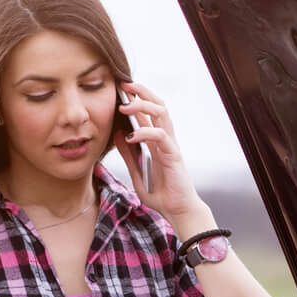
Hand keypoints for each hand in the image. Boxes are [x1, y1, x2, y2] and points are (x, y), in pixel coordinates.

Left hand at [115, 82, 202, 221]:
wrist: (178, 211)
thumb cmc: (162, 195)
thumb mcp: (137, 172)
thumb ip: (128, 154)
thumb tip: (118, 135)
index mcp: (157, 142)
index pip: (149, 112)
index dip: (137, 97)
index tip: (120, 88)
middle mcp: (165, 139)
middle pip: (158, 105)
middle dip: (142, 92)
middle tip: (124, 85)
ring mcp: (171, 145)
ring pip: (162, 114)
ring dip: (144, 105)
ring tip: (125, 106)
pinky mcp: (173, 155)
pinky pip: (160, 136)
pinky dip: (145, 132)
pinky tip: (131, 136)